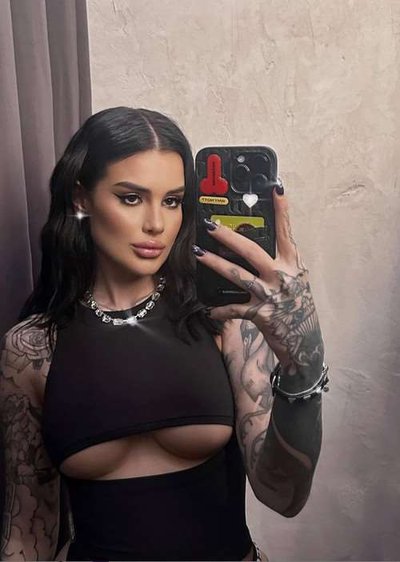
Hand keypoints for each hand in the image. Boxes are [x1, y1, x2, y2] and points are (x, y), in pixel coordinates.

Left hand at [192, 182, 323, 371]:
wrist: (304, 341)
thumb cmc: (298, 309)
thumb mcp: (295, 281)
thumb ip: (280, 264)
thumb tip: (257, 248)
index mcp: (293, 265)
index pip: (286, 233)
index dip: (282, 210)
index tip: (276, 189)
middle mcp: (282, 276)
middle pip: (252, 250)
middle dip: (229, 236)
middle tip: (211, 226)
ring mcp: (271, 295)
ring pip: (237, 275)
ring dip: (215, 263)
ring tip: (198, 254)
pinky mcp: (260, 314)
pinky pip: (234, 309)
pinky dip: (220, 310)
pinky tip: (209, 310)